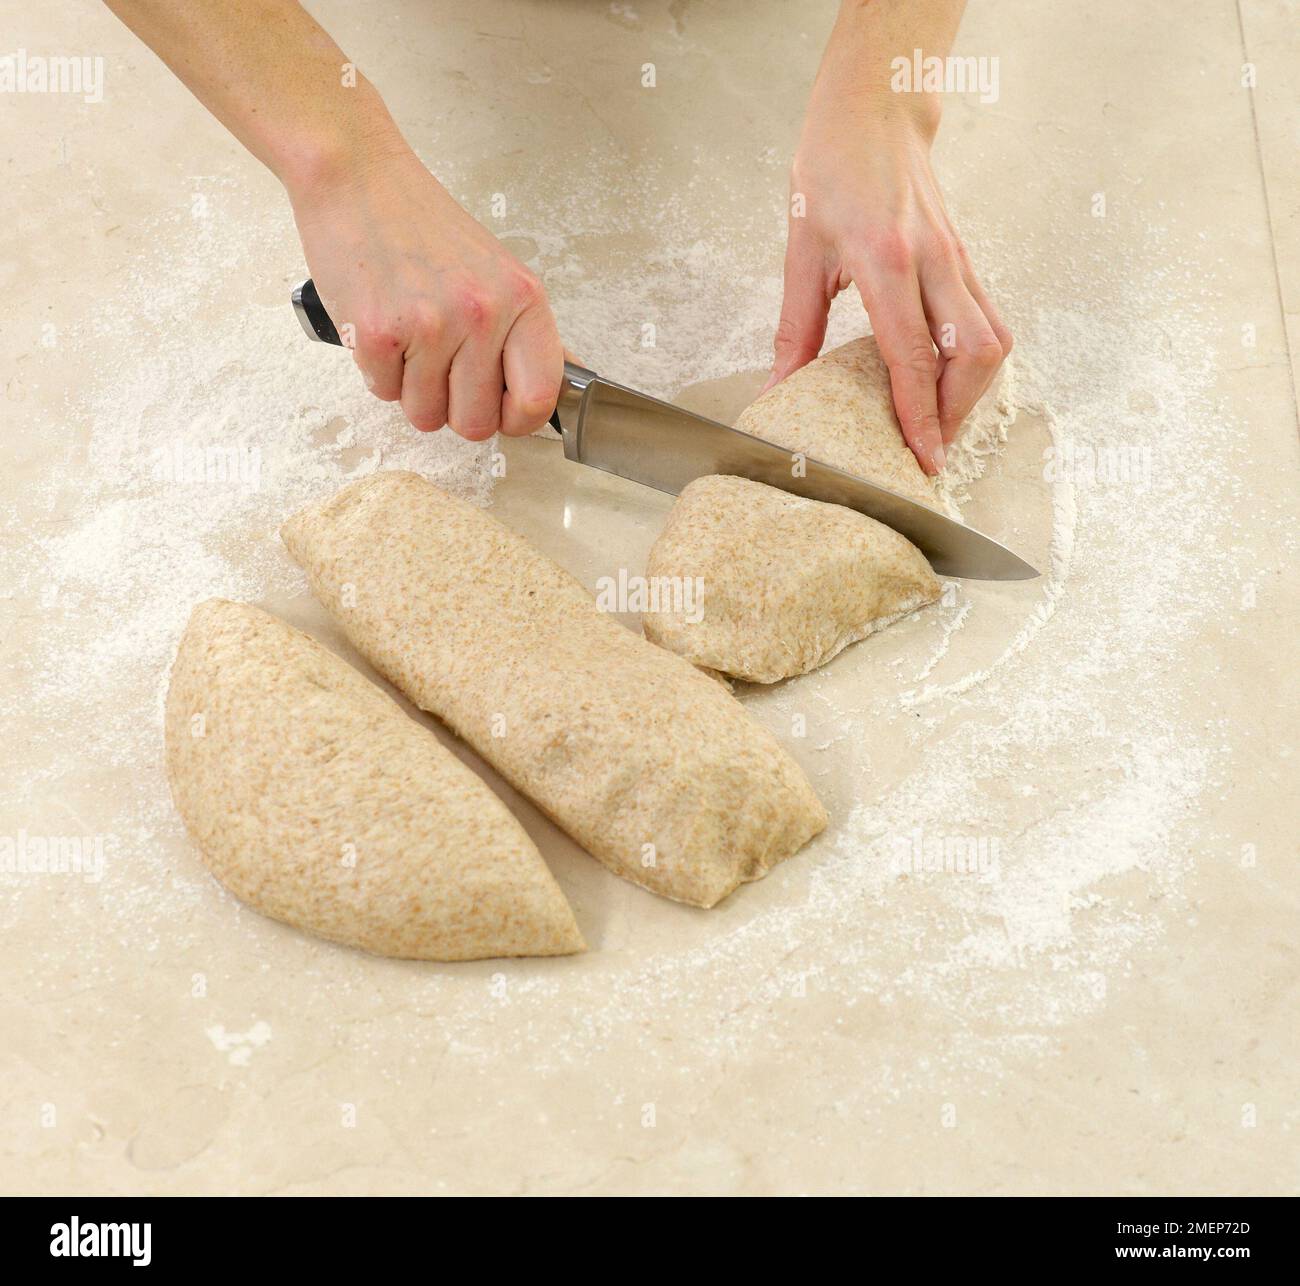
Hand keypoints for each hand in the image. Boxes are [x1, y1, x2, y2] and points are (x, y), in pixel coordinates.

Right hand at [288, 143, 562, 439]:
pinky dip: (379, 371)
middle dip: (454, 409)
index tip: (499, 410)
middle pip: (475, 424)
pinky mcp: (378, 333)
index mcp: (523, 301)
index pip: (538, 401)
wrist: (358, 177)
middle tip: (441, 369)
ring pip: (425, 415)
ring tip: (409, 338)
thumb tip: (561, 387)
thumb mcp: (498, 273)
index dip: (516, 420)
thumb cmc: (424, 227)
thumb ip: (524, 333)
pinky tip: (383, 327)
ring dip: (412, 390)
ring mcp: (430, 326)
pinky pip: (384, 393)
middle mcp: (482, 315)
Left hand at [769, 97, 1011, 473]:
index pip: (915, 356)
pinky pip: (988, 321)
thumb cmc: (831, 170)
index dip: (922, 416)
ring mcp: (957, 258)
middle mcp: (934, 261)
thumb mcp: (800, 252)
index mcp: (887, 261)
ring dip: (972, 392)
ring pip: (993, 340)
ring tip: (939, 423)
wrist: (873, 110)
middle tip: (930, 450)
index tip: (923, 459)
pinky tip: (946, 383)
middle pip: (974, 355)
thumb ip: (793, 332)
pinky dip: (973, 362)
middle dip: (957, 413)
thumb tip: (777, 393)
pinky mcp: (966, 258)